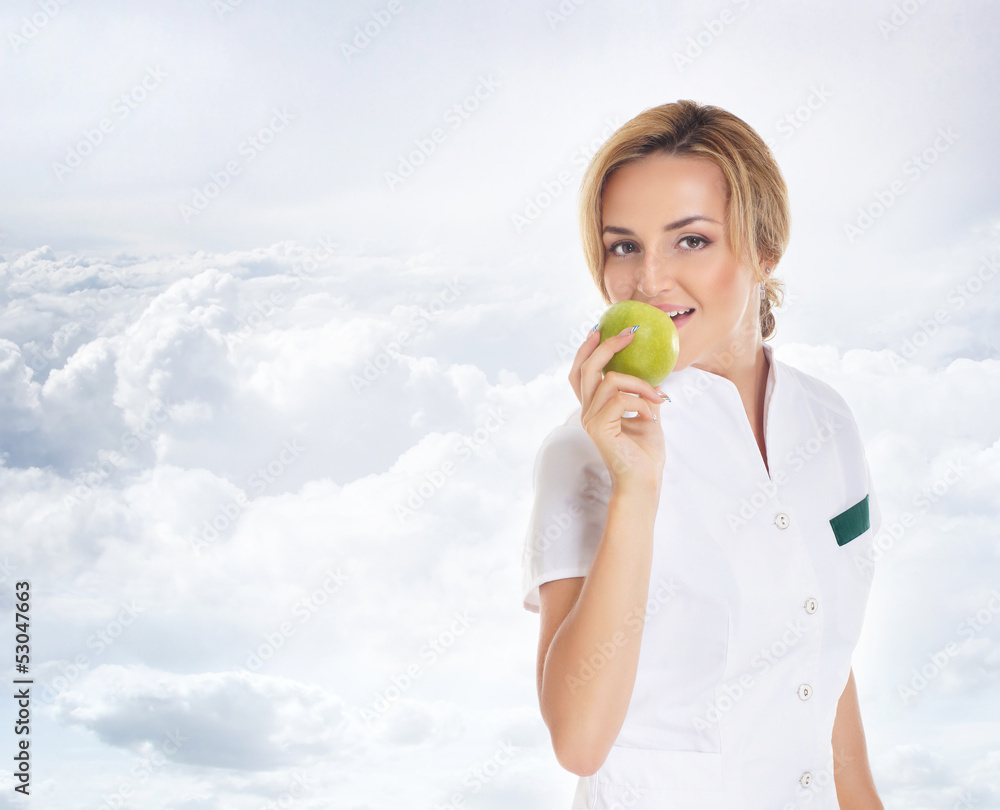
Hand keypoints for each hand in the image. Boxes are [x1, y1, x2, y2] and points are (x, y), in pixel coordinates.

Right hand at [569, 325, 666, 490]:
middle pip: (587, 368)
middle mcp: (587, 412)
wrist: (644, 481)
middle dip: (607, 345)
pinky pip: (620, 399)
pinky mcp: (598, 428)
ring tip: (658, 398)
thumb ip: (644, 394)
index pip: (580, 373)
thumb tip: (657, 374)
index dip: (586, 350)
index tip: (600, 329)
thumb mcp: (648, 414)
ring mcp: (590, 419)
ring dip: (640, 384)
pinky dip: (641, 402)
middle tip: (630, 332)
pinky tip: (652, 415)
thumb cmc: (645, 453)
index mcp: (595, 408)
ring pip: (610, 380)